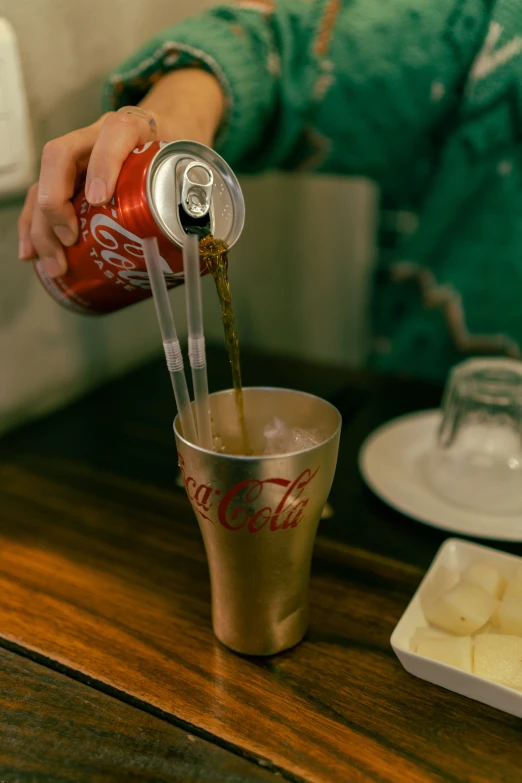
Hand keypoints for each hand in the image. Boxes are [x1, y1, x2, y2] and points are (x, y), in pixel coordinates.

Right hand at [18, 69, 224, 277]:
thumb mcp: (191, 161)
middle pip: (61, 158)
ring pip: (44, 181)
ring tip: (52, 263)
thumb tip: (199, 243)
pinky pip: (41, 197)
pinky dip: (34, 227)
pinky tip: (31, 254)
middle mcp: (95, 135)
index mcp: (132, 127)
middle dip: (56, 204)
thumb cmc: (177, 147)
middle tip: (70, 243)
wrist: (168, 124)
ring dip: (41, 225)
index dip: (103, 166)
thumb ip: (194, 191)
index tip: (99, 200)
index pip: (114, 136)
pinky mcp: (69, 177)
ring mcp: (78, 156)